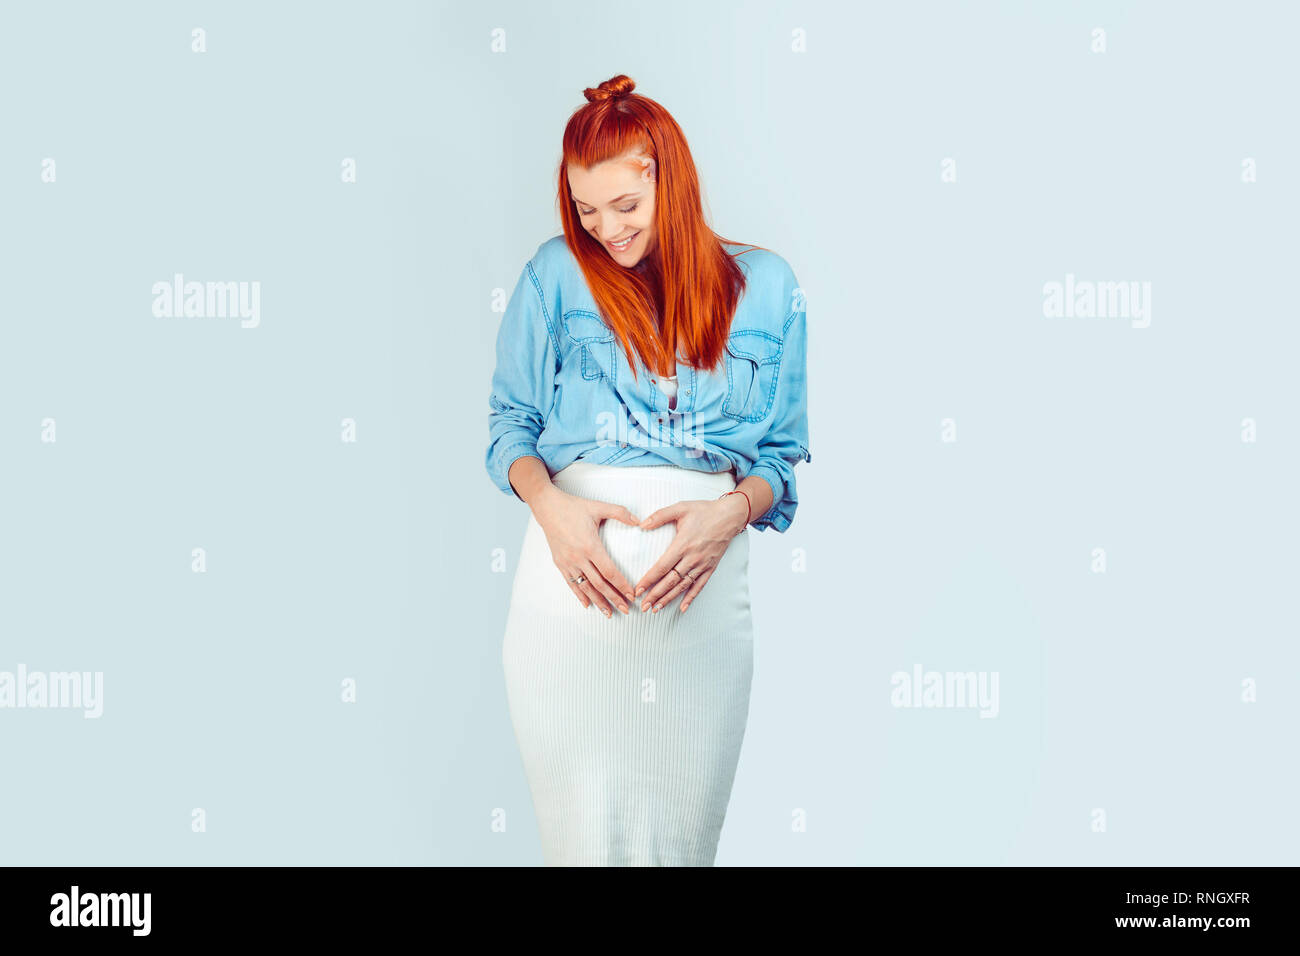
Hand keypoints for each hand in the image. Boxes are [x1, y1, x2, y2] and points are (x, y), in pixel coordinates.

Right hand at [530, 486, 639, 616]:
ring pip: (586, 587)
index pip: (610, 571)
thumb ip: (620, 513)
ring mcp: (568, 562)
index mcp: (590, 546)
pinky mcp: (560, 564)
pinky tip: (588, 605)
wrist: (547, 508)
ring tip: (609, 613)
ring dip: (599, 602)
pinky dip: (580, 596)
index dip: (622, 585)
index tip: (632, 595)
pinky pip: (571, 584)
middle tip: (626, 609)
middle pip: (599, 584)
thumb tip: (639, 520)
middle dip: (614, 598)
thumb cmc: (573, 507)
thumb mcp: (598, 507)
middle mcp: (579, 558)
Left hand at [633, 494, 747, 613]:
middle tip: (643, 606)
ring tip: (656, 609)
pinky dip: (691, 598)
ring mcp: (702, 564)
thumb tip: (642, 524)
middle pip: (670, 581)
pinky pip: (699, 585)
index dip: (649, 580)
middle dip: (655, 595)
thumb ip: (660, 515)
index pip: (662, 567)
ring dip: (669, 599)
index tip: (638, 590)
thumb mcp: (681, 508)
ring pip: (683, 586)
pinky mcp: (710, 567)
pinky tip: (683, 607)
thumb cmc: (705, 511)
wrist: (730, 516)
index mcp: (683, 544)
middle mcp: (692, 558)